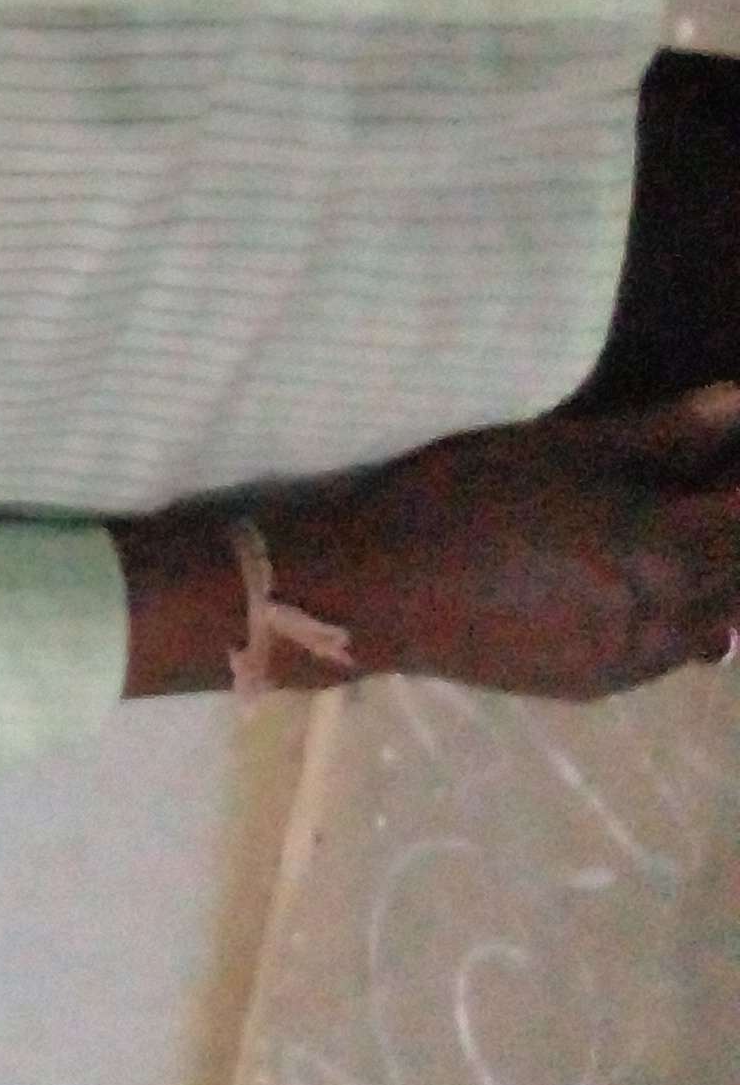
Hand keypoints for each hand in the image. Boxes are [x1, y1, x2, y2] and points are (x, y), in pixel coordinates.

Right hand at [229, 385, 739, 698]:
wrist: (380, 593)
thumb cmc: (463, 500)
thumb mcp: (559, 450)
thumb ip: (660, 434)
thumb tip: (738, 400)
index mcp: (667, 549)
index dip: (739, 477)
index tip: (727, 455)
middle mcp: (671, 615)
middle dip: (732, 529)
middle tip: (709, 490)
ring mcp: (637, 660)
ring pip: (720, 624)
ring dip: (721, 581)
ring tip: (687, 543)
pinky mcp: (600, 685)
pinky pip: (673, 654)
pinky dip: (686, 620)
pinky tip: (649, 593)